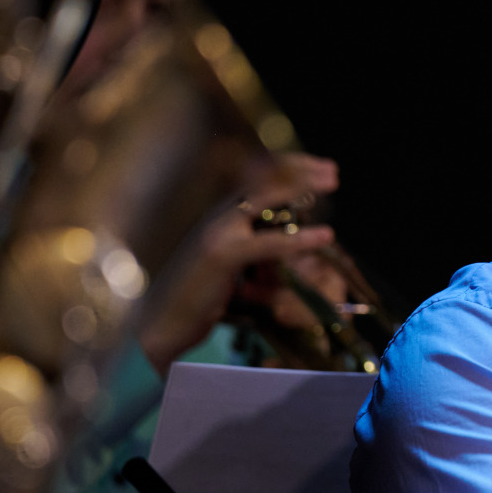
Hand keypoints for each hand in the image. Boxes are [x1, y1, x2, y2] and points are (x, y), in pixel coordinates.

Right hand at [138, 154, 337, 374]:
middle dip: (298, 170)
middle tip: (332, 170)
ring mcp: (216, 233)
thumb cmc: (194, 300)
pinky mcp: (221, 256)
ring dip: (301, 188)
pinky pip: (268, 243)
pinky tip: (326, 236)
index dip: (285, 169)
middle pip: (262, 179)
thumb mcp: (228, 267)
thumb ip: (251, 250)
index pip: (254, 180)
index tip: (317, 167)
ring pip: (264, 200)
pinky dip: (299, 239)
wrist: (159, 325)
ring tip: (332, 182)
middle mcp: (215, 217)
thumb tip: (283, 240)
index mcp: (218, 217)